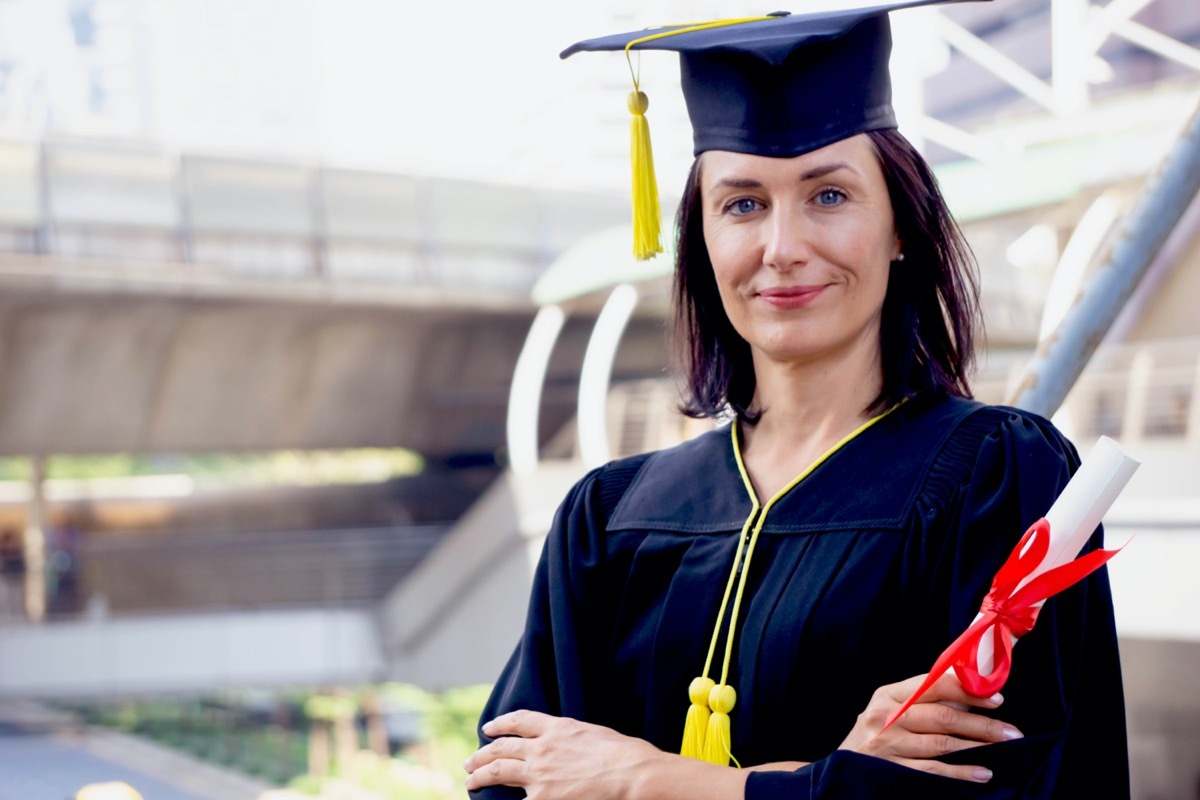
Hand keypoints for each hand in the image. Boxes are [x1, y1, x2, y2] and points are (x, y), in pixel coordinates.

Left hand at [465, 710, 669, 798]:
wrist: (633, 776)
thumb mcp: (594, 734)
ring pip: (499, 771)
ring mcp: (540, 776)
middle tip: (471, 762)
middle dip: (482, 755)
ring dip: (480, 776)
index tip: (489, 728)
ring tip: (471, 781)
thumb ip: (570, 738)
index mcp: (558, 728)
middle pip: (502, 748)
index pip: (520, 720)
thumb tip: (561, 745)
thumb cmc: (626, 756)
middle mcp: (543, 749)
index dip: (501, 723)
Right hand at [838, 672, 1022, 782]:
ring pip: (941, 743)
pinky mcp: (894, 770)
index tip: (996, 697)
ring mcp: (889, 744)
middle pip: (942, 716)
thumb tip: (973, 688)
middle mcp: (887, 717)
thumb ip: (927, 699)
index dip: (966, 689)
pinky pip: (934, 770)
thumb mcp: (893, 709)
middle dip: (981, 723)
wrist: (845, 767)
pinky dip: (961, 772)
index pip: (932, 685)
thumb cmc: (877, 732)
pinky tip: (983, 772)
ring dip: (976, 746)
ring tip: (1004, 747)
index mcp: (889, 695)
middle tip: (1011, 731)